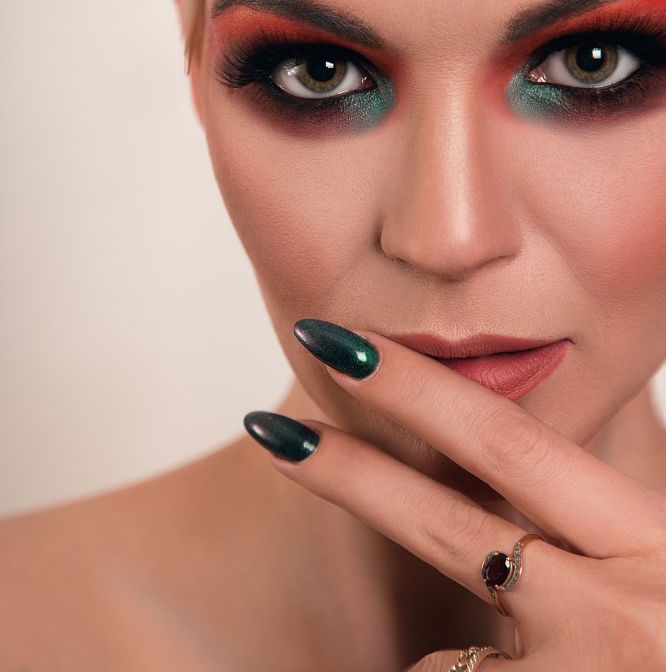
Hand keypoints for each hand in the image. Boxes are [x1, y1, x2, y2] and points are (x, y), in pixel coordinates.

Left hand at [254, 321, 665, 669]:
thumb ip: (602, 527)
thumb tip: (515, 503)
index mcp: (653, 546)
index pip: (510, 445)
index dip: (416, 389)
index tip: (340, 345)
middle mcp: (617, 616)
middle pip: (447, 527)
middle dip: (349, 472)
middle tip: (267, 431)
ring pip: (442, 669)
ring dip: (451, 671)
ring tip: (548, 656)